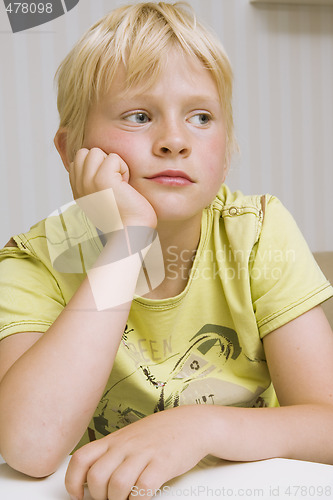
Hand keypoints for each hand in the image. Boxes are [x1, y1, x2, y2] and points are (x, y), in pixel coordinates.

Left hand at [65, 406, 208, 499]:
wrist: (192, 423)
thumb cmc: (160, 433)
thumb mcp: (131, 437)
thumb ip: (112, 453)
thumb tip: (92, 478)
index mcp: (114, 439)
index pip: (81, 458)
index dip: (73, 481)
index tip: (79, 496)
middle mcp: (125, 445)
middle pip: (96, 477)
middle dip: (99, 497)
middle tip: (109, 499)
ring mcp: (144, 453)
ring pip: (116, 485)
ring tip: (127, 499)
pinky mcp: (162, 463)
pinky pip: (143, 488)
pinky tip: (142, 497)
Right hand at [69, 148, 156, 228]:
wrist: (131, 233)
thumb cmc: (125, 218)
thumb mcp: (102, 197)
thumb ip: (94, 181)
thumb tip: (99, 161)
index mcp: (77, 191)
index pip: (78, 161)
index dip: (97, 166)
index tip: (108, 185)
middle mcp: (79, 187)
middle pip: (85, 153)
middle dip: (102, 161)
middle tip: (115, 183)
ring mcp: (88, 182)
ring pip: (96, 151)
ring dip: (113, 164)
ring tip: (119, 184)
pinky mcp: (102, 179)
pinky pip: (113, 157)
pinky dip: (124, 168)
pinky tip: (125, 186)